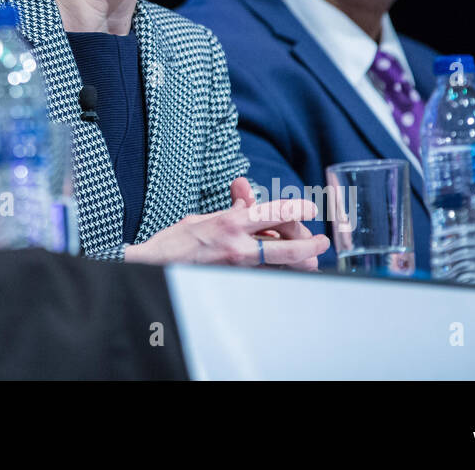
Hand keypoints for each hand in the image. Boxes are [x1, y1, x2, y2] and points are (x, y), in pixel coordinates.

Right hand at [126, 178, 328, 267]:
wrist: (153, 266)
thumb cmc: (176, 241)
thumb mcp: (204, 217)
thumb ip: (232, 209)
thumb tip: (246, 192)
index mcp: (230, 221)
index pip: (275, 212)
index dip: (298, 209)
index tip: (310, 208)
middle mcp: (237, 244)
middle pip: (288, 246)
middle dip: (311, 245)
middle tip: (321, 243)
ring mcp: (237, 266)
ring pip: (282, 265)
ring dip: (300, 262)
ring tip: (310, 259)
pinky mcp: (234, 281)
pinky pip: (266, 275)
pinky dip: (279, 271)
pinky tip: (285, 269)